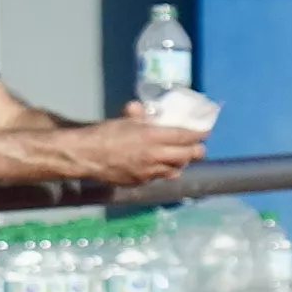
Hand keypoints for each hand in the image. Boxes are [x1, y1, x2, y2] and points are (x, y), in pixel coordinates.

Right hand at [72, 111, 199, 189]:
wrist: (86, 155)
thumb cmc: (104, 133)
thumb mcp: (124, 119)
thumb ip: (139, 114)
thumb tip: (142, 109)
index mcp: (153, 136)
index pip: (185, 136)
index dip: (199, 134)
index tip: (206, 132)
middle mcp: (156, 156)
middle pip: (186, 156)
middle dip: (196, 152)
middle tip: (200, 148)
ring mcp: (149, 172)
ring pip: (174, 170)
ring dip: (181, 164)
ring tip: (182, 159)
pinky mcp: (140, 182)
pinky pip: (158, 177)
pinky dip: (164, 172)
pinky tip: (162, 168)